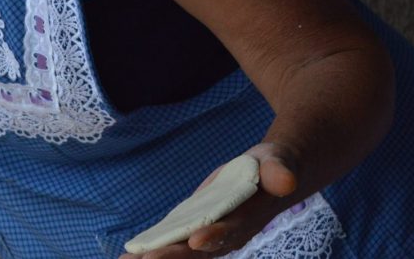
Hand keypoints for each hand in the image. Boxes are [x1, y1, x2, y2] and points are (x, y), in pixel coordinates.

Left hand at [121, 142, 300, 257]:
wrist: (269, 177)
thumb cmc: (273, 168)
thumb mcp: (278, 164)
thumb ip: (279, 171)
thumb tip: (285, 179)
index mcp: (246, 220)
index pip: (229, 231)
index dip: (214, 236)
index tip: (196, 241)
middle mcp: (226, 234)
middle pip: (198, 250)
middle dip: (173, 256)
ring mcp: (209, 235)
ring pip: (182, 252)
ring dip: (155, 258)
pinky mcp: (196, 228)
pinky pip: (174, 242)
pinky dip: (153, 249)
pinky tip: (129, 256)